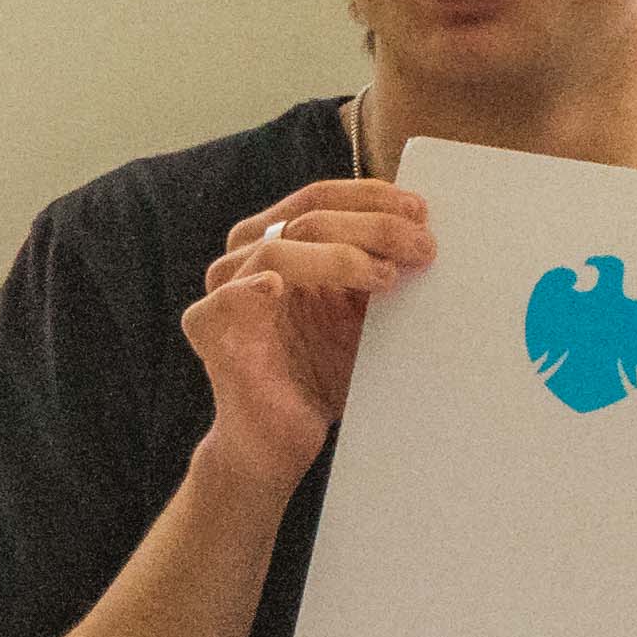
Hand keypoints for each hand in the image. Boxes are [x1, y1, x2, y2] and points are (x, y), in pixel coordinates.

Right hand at [183, 175, 432, 496]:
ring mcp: (225, 291)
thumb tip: (426, 238)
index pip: (319, 199)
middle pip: (306, 218)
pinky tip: (277, 288)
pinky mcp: (209, 328)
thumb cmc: (322, 372)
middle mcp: (246, 258)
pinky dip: (252, 287)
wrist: (283, 438)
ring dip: (339, 257)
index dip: (370, 198)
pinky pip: (226, 298)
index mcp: (279, 243)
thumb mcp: (361, 316)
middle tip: (421, 245)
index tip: (419, 211)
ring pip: (275, 249)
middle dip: (372, 226)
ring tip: (385, 277)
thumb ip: (379, 274)